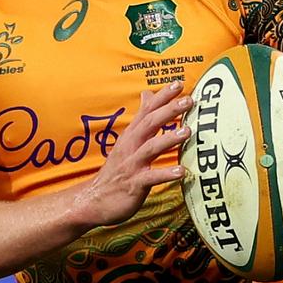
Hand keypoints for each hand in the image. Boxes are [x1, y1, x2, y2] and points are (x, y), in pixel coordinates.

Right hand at [80, 80, 191, 226]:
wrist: (94, 199)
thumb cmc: (117, 169)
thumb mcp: (127, 139)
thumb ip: (140, 118)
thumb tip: (147, 93)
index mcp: (131, 135)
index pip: (147, 110)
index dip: (162, 96)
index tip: (179, 83)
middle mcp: (131, 146)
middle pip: (149, 123)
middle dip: (169, 110)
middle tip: (189, 100)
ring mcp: (132, 165)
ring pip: (150, 148)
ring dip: (169, 139)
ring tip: (187, 132)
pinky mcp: (134, 184)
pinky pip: (151, 178)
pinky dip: (166, 174)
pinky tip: (182, 172)